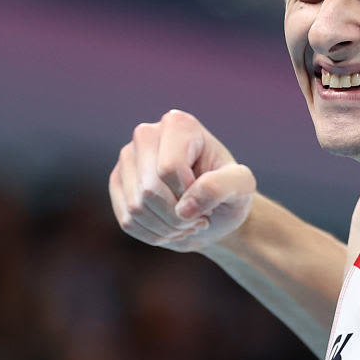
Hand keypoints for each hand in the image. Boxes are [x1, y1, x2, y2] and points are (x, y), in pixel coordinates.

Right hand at [109, 109, 255, 253]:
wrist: (215, 212)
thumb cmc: (230, 194)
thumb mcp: (242, 187)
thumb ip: (222, 187)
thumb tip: (184, 208)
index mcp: (178, 124)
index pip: (169, 169)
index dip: (190, 195)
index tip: (208, 199)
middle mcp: (146, 134)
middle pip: (150, 190)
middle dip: (178, 216)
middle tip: (199, 219)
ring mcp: (127, 158)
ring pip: (137, 208)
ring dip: (168, 228)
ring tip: (187, 223)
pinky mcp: (118, 183)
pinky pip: (128, 221)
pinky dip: (153, 234)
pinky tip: (170, 228)